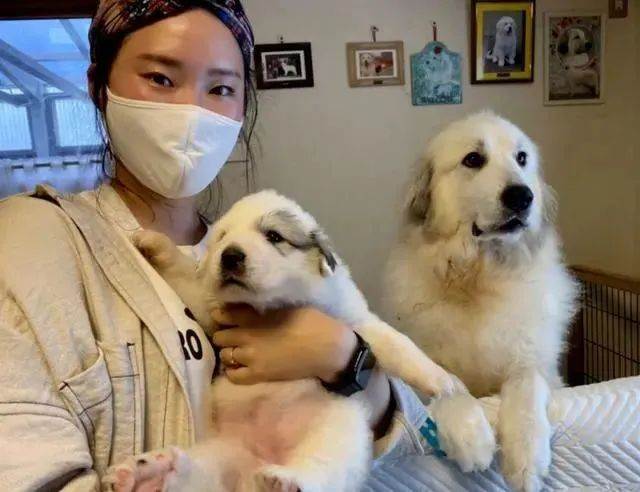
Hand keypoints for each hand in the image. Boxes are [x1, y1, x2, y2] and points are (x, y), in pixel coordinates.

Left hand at [211, 305, 356, 384]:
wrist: (327, 348)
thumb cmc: (311, 322)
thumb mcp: (285, 308)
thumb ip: (262, 311)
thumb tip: (246, 310)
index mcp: (256, 319)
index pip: (226, 315)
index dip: (221, 314)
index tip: (221, 313)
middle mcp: (248, 338)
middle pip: (221, 336)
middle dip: (223, 333)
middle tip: (231, 331)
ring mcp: (252, 359)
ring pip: (225, 355)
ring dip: (228, 350)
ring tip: (235, 348)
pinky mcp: (259, 375)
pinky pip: (234, 375)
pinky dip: (232, 369)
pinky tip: (238, 365)